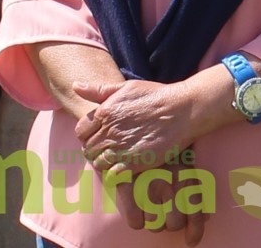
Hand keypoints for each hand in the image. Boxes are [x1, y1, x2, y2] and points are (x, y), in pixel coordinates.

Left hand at [74, 79, 197, 172]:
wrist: (185, 109)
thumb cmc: (157, 96)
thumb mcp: (128, 87)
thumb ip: (100, 90)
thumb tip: (75, 86)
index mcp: (105, 113)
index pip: (81, 131)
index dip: (89, 133)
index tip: (101, 133)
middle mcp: (109, 131)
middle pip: (88, 149)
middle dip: (96, 148)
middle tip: (111, 146)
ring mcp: (121, 149)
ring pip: (98, 163)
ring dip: (105, 161)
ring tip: (119, 156)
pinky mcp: (134, 163)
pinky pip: (112, 175)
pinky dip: (115, 173)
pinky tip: (125, 165)